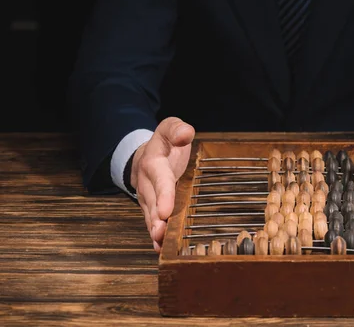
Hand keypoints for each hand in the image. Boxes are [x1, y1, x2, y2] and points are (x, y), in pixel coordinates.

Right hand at [130, 117, 194, 252]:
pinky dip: (155, 236)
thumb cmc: (164, 144)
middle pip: (152, 202)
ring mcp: (147, 198)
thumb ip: (177, 129)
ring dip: (155, 230)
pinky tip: (159, 248)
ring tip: (160, 243)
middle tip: (161, 232)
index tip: (166, 210)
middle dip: (156, 219)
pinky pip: (152, 222)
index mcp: (153, 163)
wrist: (144, 157)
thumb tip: (186, 133)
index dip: (163, 195)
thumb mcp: (170, 128)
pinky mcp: (150, 208)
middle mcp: (147, 183)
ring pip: (150, 216)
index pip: (159, 179)